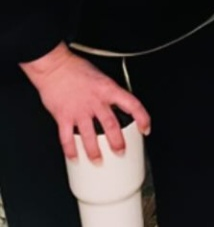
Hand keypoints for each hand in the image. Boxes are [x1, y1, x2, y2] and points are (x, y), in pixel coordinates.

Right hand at [19, 43, 149, 160]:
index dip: (143, 118)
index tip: (146, 129)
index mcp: (109, 90)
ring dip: (95, 151)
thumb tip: (119, 106)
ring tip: (99, 160)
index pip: (133, 105)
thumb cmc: (77, 69)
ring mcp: (79, 110)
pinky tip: (74, 157)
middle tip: (121, 152)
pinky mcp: (63, 116)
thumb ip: (111, 94)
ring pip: (90, 135)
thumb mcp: (102, 78)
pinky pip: (67, 137)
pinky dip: (71, 149)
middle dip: (118, 142)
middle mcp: (96, 101)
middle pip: (112, 125)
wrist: (54, 67)